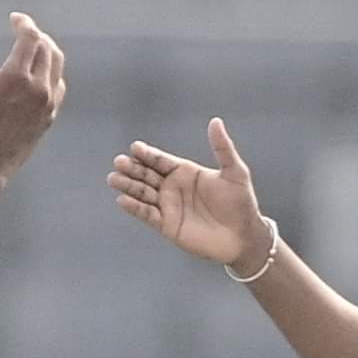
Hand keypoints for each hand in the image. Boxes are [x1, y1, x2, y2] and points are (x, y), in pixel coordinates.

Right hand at [0, 13, 64, 187]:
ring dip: (47, 49)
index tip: (14, 18)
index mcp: (17, 76)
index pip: (30, 36)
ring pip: (57, 64)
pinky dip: (52, 70)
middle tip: (21, 29)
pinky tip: (39, 71)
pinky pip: (59, 84)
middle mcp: (38, 87)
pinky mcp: (51, 115)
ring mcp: (48, 102)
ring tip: (32, 45)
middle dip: (34, 33)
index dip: (24, 22)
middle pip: (46, 47)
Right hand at [109, 118, 269, 274]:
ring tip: (113, 179)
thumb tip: (215, 121)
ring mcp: (168, 206)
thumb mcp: (235, 172)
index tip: (135, 147)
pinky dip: (135, 208)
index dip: (148, 154)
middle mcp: (173, 187)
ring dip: (128, 186)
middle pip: (146, 175)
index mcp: (185, 172)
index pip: (161, 160)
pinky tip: (123, 200)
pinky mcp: (167, 225)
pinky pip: (147, 215)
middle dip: (132, 168)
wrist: (244, 236)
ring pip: (142, 193)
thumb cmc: (241, 202)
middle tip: (119, 162)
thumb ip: (222, 148)